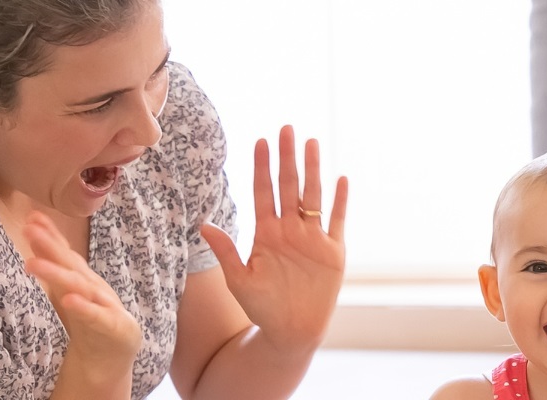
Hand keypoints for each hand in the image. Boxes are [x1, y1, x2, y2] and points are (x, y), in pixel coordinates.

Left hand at [23, 213, 142, 363]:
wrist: (112, 358)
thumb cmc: (89, 322)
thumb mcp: (67, 293)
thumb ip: (54, 266)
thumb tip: (34, 236)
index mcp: (83, 279)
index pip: (66, 254)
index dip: (51, 235)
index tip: (32, 217)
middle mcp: (94, 287)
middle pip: (71, 265)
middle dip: (51, 246)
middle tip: (30, 230)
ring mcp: (105, 305)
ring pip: (80, 287)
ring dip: (57, 274)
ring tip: (33, 264)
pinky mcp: (114, 327)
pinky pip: (96, 316)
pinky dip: (83, 307)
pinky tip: (68, 299)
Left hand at [200, 125, 349, 349]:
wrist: (291, 332)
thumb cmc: (263, 308)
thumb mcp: (240, 280)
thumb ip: (226, 252)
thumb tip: (204, 225)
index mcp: (266, 233)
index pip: (263, 192)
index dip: (262, 167)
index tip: (260, 141)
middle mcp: (290, 230)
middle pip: (288, 186)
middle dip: (287, 157)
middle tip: (286, 128)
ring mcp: (312, 239)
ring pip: (313, 196)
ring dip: (313, 169)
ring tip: (312, 143)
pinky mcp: (332, 252)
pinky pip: (337, 221)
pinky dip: (340, 201)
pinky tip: (341, 179)